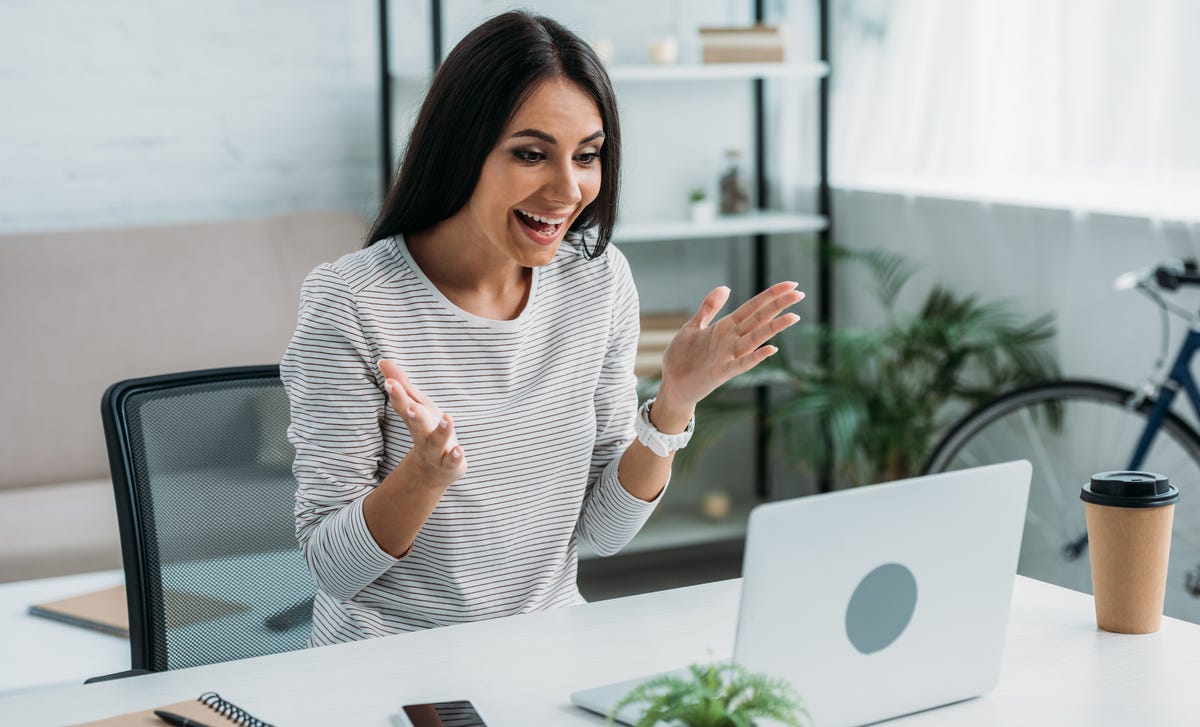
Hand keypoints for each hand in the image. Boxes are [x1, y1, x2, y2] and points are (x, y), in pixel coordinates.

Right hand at [379, 359, 467, 486]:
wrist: (434, 470)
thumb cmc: (427, 429)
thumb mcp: (416, 404)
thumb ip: (402, 385)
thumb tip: (383, 361)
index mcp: (414, 419)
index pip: (403, 405)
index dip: (396, 394)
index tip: (389, 382)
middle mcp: (422, 435)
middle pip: (416, 424)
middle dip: (414, 415)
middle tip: (411, 407)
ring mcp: (436, 451)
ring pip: (437, 442)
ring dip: (442, 432)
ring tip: (448, 418)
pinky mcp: (450, 464)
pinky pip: (452, 462)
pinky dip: (456, 457)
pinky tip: (460, 450)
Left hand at [658, 282, 803, 414]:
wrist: (671, 384)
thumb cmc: (682, 357)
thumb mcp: (693, 326)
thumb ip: (709, 308)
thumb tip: (725, 287)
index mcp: (726, 327)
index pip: (754, 307)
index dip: (771, 295)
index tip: (791, 284)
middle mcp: (732, 340)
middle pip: (759, 319)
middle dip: (779, 306)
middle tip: (800, 294)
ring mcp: (729, 356)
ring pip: (755, 339)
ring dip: (773, 328)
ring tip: (793, 317)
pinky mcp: (722, 372)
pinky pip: (742, 364)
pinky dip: (756, 357)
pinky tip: (771, 349)